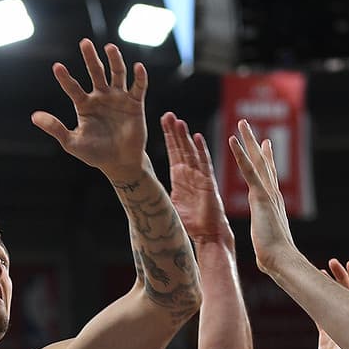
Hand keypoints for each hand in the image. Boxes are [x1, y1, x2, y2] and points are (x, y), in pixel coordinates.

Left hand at [32, 39, 148, 179]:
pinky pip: (138, 87)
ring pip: (117, 74)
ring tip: (110, 47)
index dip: (65, 78)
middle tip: (84, 43)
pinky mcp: (135, 104)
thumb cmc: (95, 154)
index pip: (72, 87)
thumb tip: (34, 116)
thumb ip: (55, 128)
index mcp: (84, 105)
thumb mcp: (72, 142)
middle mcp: (101, 97)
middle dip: (90, 58)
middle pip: (96, 72)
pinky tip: (137, 67)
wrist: (119, 163)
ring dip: (114, 60)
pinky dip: (139, 77)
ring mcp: (118, 98)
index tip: (57, 67)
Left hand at [161, 112, 231, 245]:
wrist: (207, 234)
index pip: (174, 152)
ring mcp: (199, 176)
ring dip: (185, 136)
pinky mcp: (208, 183)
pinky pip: (204, 164)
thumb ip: (160, 192)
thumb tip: (140, 190)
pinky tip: (197, 137)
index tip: (163, 120)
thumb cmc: (190, 222)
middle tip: (168, 114)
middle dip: (175, 131)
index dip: (169, 136)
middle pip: (181, 147)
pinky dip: (200, 150)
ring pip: (191, 152)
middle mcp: (190, 173)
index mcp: (179, 177)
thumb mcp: (170, 203)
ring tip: (179, 121)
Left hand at [228, 119, 301, 273]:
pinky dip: (240, 155)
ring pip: (256, 160)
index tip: (265, 144)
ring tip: (241, 122)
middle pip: (264, 162)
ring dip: (248, 140)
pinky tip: (233, 141)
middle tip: (248, 125)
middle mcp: (272, 193)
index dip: (265, 159)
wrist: (281, 259)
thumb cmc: (275, 256)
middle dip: (256, 143)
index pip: (268, 176)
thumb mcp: (268, 240)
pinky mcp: (260, 196)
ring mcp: (267, 193)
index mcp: (272, 203)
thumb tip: (267, 248)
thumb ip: (267, 237)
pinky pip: (248, 171)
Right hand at [315, 259, 348, 348]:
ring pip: (335, 302)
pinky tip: (312, 291)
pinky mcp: (327, 338)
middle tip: (333, 262)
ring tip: (323, 269)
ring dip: (330, 286)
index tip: (348, 265)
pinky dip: (318, 301)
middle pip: (347, 296)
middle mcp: (348, 327)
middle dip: (342, 278)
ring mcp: (338, 331)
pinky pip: (323, 314)